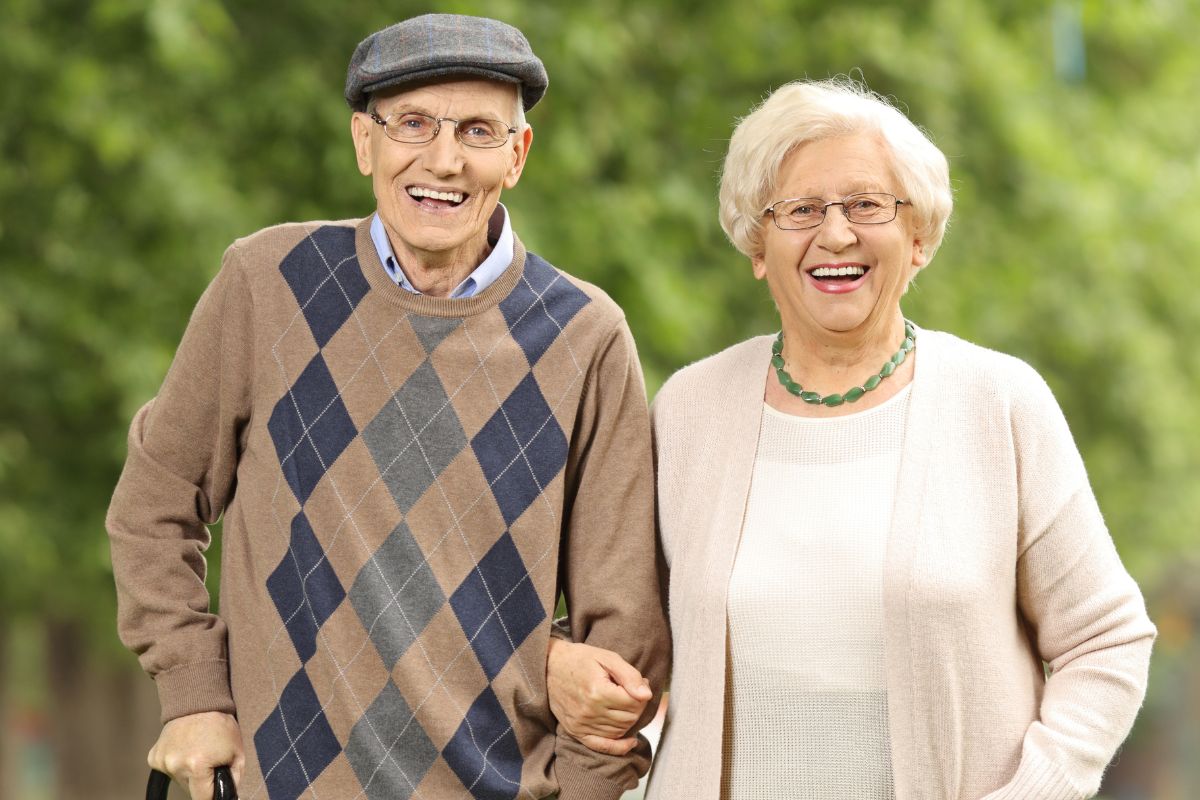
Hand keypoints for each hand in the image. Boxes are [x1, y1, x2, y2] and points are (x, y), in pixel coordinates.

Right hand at [147, 711, 243, 799]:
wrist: (198, 701)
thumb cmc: (221, 725)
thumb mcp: (237, 752)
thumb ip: (234, 779)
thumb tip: (231, 796)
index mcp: (197, 766)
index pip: (202, 799)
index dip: (212, 795)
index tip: (217, 787)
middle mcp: (175, 766)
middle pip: (189, 790)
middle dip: (201, 783)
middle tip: (210, 763)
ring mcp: (162, 762)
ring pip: (179, 781)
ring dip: (188, 773)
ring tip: (198, 753)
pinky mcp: (154, 757)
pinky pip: (168, 770)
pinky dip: (176, 764)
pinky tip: (185, 749)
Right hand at [547, 639, 651, 755]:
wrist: (549, 666)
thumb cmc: (581, 659)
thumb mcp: (608, 658)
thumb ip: (629, 676)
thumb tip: (647, 695)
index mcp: (598, 691)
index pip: (634, 703)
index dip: (642, 692)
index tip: (639, 683)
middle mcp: (589, 712)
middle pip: (629, 718)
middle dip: (637, 706)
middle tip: (633, 692)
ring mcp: (581, 724)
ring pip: (620, 731)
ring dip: (629, 720)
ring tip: (624, 703)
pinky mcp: (576, 731)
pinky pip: (602, 746)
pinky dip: (619, 747)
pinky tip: (630, 741)